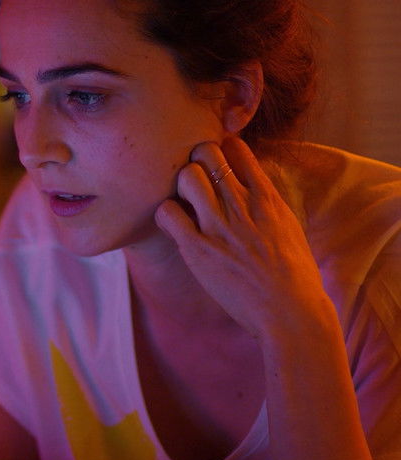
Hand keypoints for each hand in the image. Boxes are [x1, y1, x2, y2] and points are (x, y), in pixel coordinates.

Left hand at [155, 137, 331, 340]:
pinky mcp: (198, 249)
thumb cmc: (293, 275)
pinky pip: (168, 212)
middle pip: (206, 152)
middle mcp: (241, 204)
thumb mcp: (287, 226)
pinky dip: (165, 214)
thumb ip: (264, 204)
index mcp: (265, 197)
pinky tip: (174, 226)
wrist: (291, 312)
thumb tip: (249, 188)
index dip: (221, 151)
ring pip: (186, 176)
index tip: (215, 167)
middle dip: (195, 161)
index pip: (236, 147)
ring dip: (179, 186)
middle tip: (194, 183)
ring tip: (183, 205)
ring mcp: (219, 226)